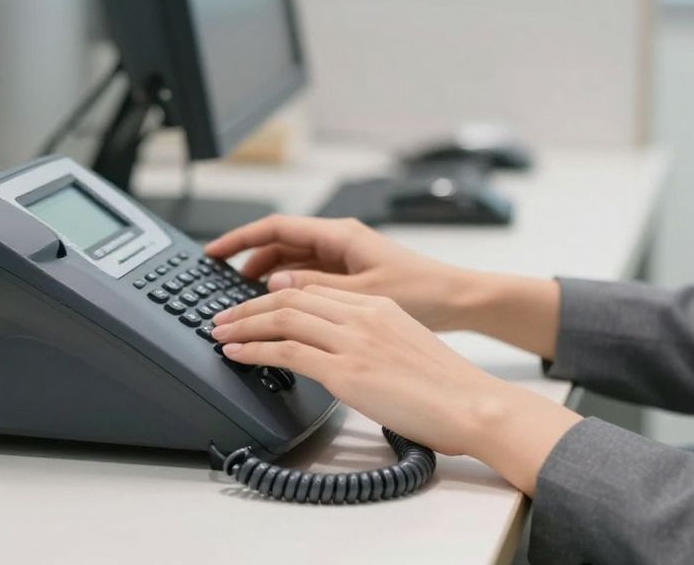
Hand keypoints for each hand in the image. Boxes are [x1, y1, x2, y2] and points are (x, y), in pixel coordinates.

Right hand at [205, 215, 477, 330]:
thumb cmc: (423, 293)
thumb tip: (273, 283)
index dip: (239, 239)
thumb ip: (315, 289)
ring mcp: (346, 258)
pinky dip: (290, 289)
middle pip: (280, 245)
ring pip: (293, 262)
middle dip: (248, 261)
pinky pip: (310, 277)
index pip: (275, 228)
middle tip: (222, 285)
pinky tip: (279, 308)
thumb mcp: (362, 295)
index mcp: (340, 236)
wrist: (460, 301)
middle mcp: (341, 241)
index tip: (212, 253)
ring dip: (267, 277)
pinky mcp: (353, 276)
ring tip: (245, 301)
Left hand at [211, 285, 582, 492]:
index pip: (314, 289)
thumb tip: (342, 358)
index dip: (276, 294)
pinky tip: (236, 354)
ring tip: (220, 333)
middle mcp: (363, 314)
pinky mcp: (347, 370)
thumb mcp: (405, 347)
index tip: (254, 305)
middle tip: (223, 317)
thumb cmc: (447, 389)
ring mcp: (354, 340)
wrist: (473, 404)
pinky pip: (287, 352)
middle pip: (290, 296)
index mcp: (378, 306)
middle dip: (249, 305)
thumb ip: (370, 341)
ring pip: (282, 317)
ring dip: (243, 324)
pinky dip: (254, 350)